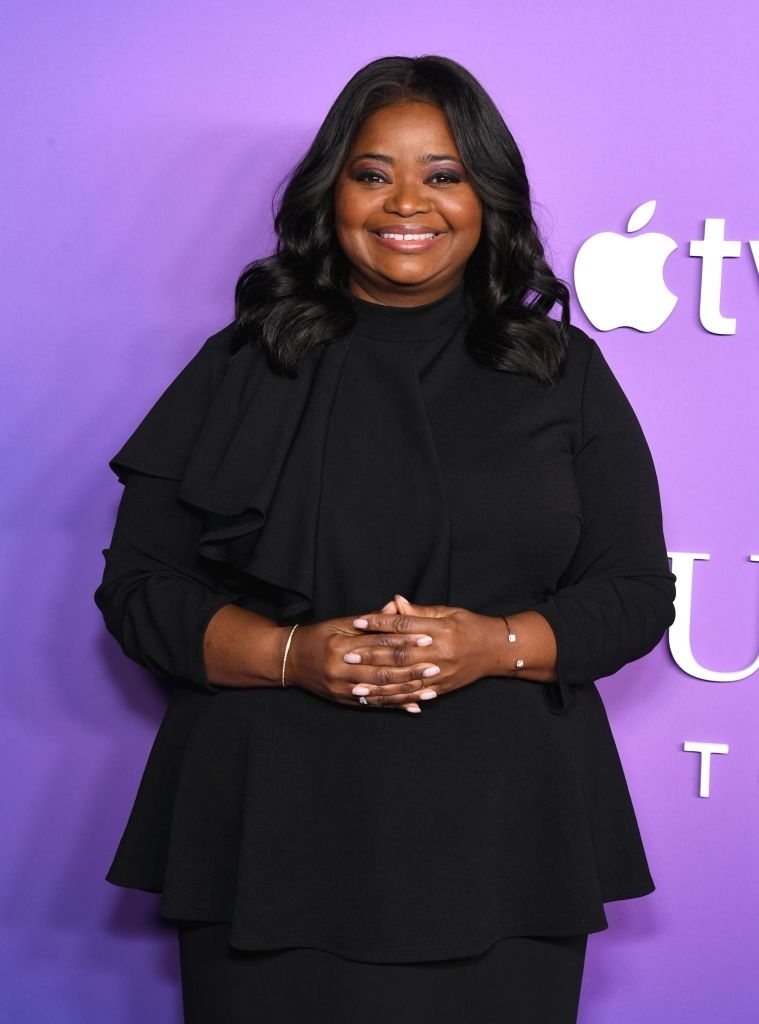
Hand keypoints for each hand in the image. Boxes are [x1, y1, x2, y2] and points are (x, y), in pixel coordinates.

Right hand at [287, 603, 439, 712]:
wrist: (289, 660)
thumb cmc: (317, 637)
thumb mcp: (340, 624)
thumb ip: (370, 620)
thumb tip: (396, 607)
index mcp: (341, 647)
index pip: (379, 644)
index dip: (404, 641)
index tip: (427, 638)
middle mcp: (341, 670)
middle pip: (382, 671)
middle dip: (411, 670)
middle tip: (435, 666)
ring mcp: (342, 689)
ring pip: (381, 692)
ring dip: (407, 692)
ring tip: (430, 690)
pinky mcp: (344, 701)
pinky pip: (374, 705)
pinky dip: (395, 706)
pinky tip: (413, 707)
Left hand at [347, 595, 497, 702]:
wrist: (497, 649)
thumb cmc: (470, 626)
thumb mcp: (448, 612)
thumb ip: (420, 611)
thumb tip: (395, 602)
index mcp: (440, 629)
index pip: (403, 626)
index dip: (379, 623)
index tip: (358, 622)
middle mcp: (440, 652)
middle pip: (400, 654)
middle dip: (372, 656)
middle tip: (348, 655)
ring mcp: (441, 673)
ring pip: (405, 680)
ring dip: (379, 684)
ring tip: (357, 686)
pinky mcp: (442, 688)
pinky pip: (416, 694)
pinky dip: (397, 699)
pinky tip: (380, 700)